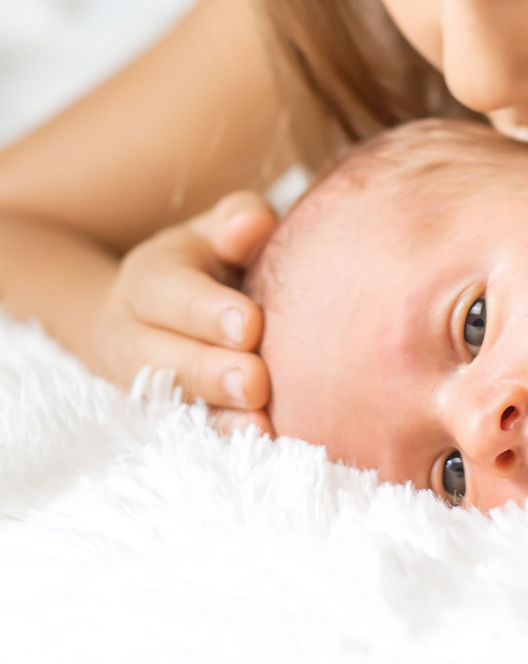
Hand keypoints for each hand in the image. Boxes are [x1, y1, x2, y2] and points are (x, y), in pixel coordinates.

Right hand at [91, 191, 277, 432]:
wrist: (153, 315)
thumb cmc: (208, 265)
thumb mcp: (215, 232)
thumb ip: (236, 222)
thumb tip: (254, 223)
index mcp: (149, 278)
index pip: (166, 292)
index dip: (204, 310)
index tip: (249, 325)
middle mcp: (133, 333)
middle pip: (158, 357)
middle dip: (206, 371)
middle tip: (255, 381)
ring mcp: (142, 383)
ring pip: (167, 404)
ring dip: (214, 416)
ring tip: (259, 424)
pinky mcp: (161, 417)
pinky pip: (185, 433)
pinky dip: (220, 439)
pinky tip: (256, 442)